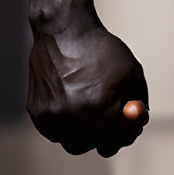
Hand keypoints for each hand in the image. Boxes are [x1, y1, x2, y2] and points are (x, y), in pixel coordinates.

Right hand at [27, 13, 150, 156]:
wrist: (63, 30)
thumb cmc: (100, 49)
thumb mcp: (132, 72)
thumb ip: (137, 102)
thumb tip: (135, 124)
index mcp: (99, 108)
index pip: (118, 137)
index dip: (127, 129)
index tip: (129, 117)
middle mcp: (72, 117)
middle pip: (95, 144)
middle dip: (106, 133)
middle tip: (111, 116)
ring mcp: (51, 117)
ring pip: (71, 141)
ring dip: (85, 130)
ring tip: (90, 103)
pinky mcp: (36, 112)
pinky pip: (54, 130)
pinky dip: (66, 122)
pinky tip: (72, 99)